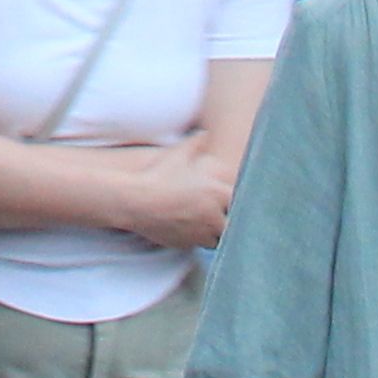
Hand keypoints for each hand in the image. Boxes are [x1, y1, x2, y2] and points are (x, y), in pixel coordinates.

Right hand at [105, 144, 231, 253]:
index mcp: (216, 192)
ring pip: (218, 238)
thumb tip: (203, 133)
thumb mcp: (177, 155)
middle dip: (229, 219)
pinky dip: (198, 239)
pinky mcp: (187, 244)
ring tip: (206, 223)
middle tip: (223, 214)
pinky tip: (190, 229)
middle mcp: (212, 215)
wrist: (136, 201)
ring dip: (215, 232)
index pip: (241, 201)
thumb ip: (195, 143)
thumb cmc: (158, 175)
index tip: (231, 198)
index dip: (238, 200)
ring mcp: (200, 232)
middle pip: (234, 224)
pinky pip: (199, 245)